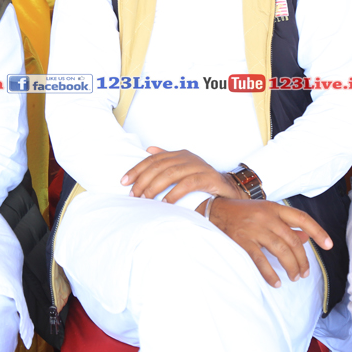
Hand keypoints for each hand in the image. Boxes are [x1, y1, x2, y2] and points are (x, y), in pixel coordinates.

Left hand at [121, 147, 244, 201]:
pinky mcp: (207, 178)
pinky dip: (175, 193)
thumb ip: (166, 159)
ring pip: (171, 174)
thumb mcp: (183, 168)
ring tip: (146, 199)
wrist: (228, 190)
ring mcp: (198, 166)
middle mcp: (187, 157)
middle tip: (134, 194)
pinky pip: (188, 183)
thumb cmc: (202, 180)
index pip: (153, 160)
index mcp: (179, 154)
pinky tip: (166, 202)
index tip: (123, 181)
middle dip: (143, 180)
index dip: (137, 169)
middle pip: (159, 167)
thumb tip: (148, 149)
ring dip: (155, 187)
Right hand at [206, 198, 332, 287]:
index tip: (329, 245)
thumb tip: (305, 237)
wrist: (215, 210)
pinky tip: (276, 282)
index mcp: (274, 208)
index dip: (318, 232)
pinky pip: (260, 260)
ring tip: (294, 277)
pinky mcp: (242, 241)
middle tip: (304, 273)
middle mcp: (266, 217)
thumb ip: (286, 225)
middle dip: (302, 259)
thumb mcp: (266, 213)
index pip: (302, 218)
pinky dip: (270, 273)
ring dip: (291, 267)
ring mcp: (254, 228)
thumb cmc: (243, 213)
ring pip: (280, 251)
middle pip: (292, 240)